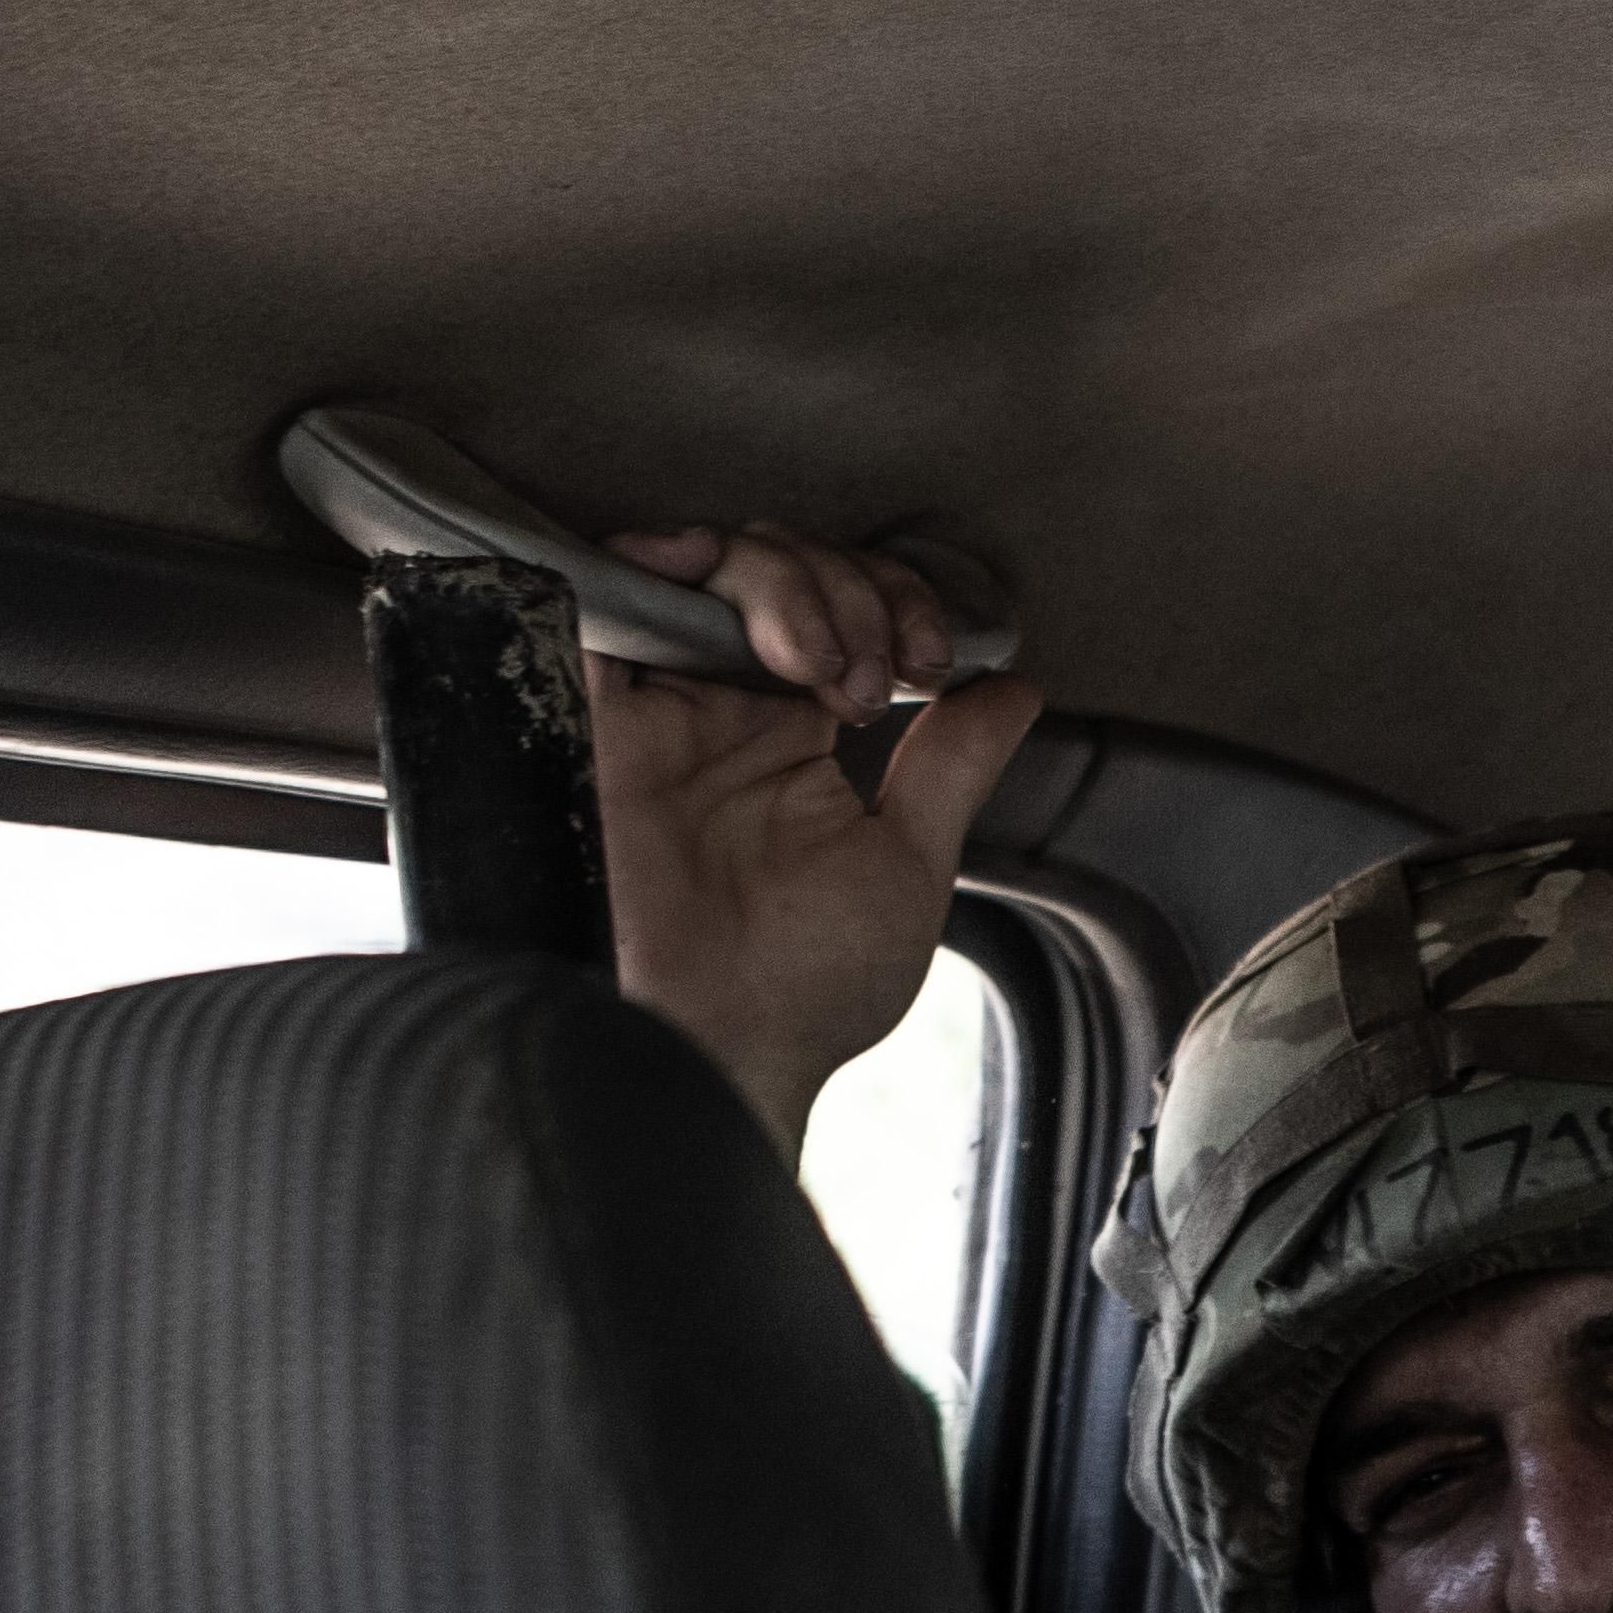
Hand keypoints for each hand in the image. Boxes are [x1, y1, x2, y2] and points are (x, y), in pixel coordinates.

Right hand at [588, 522, 1040, 1151]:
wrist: (716, 1050)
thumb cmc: (802, 993)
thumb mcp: (906, 863)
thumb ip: (953, 766)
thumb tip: (1015, 687)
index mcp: (799, 743)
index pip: (848, 611)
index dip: (898, 603)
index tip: (934, 665)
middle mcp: (727, 714)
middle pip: (785, 569)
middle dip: (852, 590)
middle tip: (874, 678)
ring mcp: (664, 710)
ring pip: (715, 569)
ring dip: (788, 582)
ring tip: (817, 665)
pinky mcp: (597, 714)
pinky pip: (610, 597)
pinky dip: (663, 562)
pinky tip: (720, 586)